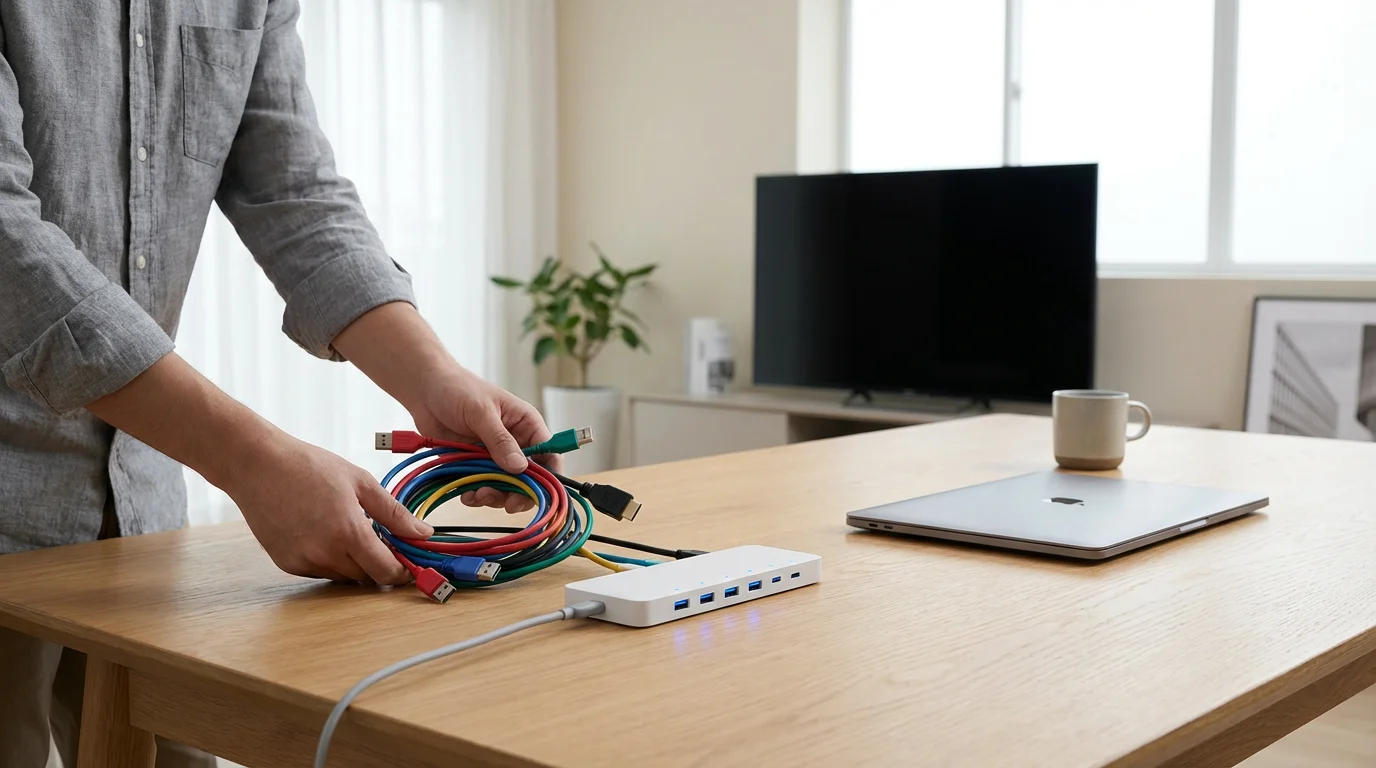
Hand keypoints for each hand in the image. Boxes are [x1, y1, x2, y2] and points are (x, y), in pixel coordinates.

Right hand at [224, 431, 434, 584]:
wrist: (257, 466)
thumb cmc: (309, 467)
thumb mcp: (360, 482)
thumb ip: (394, 513)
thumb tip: (424, 533)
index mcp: (349, 532)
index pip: (386, 572)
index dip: (401, 572)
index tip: (407, 563)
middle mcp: (325, 554)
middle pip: (366, 577)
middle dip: (378, 563)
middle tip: (378, 539)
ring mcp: (303, 561)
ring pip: (343, 577)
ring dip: (354, 563)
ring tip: (346, 529)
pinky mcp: (286, 564)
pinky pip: (320, 572)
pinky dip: (329, 560)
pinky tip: (323, 533)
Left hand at [409, 365, 558, 513]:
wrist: (424, 391)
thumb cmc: (458, 389)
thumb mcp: (481, 412)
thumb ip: (500, 440)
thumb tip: (519, 467)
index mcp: (526, 425)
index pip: (550, 453)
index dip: (550, 475)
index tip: (539, 492)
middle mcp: (515, 443)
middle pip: (530, 477)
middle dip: (519, 492)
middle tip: (507, 504)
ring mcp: (495, 456)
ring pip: (506, 487)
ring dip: (495, 496)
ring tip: (478, 494)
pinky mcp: (475, 465)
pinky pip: (482, 487)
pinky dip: (476, 495)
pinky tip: (467, 493)